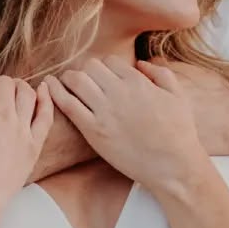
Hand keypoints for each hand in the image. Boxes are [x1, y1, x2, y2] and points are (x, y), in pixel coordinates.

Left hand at [47, 58, 205, 194]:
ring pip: (76, 81)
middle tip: (81, 81)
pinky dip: (55, 93)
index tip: (101, 78)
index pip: (109, 61)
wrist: (174, 166)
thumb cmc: (179, 133)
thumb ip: (161, 73)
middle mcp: (119, 92)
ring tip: (66, 84)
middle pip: (90, 67)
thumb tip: (141, 63)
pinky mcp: (94, 131)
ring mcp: (105, 112)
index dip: (103, 68)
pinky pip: (68, 105)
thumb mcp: (178, 96)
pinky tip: (49, 87)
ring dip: (68, 79)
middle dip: (84, 71)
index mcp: (138, 82)